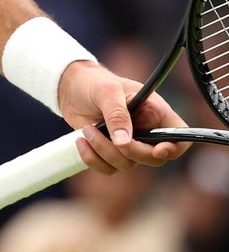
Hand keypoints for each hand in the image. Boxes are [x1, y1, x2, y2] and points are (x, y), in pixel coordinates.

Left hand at [59, 60, 189, 173]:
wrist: (70, 87)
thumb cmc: (94, 82)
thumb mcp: (106, 90)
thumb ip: (117, 113)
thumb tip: (124, 142)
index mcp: (155, 112)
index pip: (180, 137)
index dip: (175, 148)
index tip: (158, 149)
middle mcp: (147, 132)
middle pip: (154, 158)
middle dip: (130, 151)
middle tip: (106, 134)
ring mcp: (130, 144)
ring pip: (128, 164)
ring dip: (104, 151)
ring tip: (87, 129)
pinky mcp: (111, 152)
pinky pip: (109, 169)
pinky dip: (93, 159)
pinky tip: (81, 140)